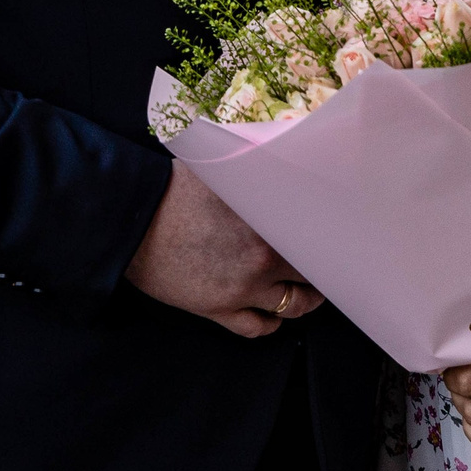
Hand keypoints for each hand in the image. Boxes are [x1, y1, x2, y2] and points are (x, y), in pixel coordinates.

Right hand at [126, 161, 322, 337]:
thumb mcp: (225, 170)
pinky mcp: (217, 310)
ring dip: (305, 300)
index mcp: (270, 221)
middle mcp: (262, 259)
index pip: (320, 236)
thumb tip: (286, 142)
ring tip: (311, 292)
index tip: (339, 234)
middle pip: (313, 273)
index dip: (334, 237)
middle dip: (324, 269)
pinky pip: (256, 328)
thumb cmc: (176, 188)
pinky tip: (276, 316)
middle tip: (330, 264)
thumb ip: (261, 168)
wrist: (131, 220)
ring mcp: (241, 290)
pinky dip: (271, 324)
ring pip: (292, 305)